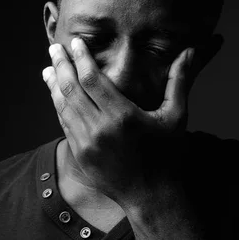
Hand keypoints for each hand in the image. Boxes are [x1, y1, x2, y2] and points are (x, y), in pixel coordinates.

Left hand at [42, 36, 218, 207]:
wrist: (152, 197)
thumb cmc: (168, 155)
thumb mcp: (176, 116)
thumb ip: (179, 81)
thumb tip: (190, 52)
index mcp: (123, 116)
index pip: (93, 79)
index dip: (81, 58)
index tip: (75, 42)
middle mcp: (100, 129)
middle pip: (72, 89)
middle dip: (62, 66)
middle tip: (55, 49)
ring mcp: (86, 144)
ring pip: (63, 107)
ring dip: (54, 86)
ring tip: (48, 69)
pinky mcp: (81, 156)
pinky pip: (65, 125)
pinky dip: (58, 107)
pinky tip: (56, 96)